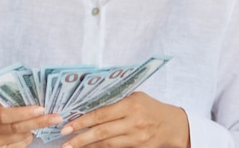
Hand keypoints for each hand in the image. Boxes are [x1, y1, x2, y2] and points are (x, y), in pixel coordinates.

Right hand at [0, 99, 62, 147]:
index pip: (3, 115)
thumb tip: (43, 97)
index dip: (23, 113)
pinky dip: (28, 137)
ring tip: (42, 121)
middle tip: (55, 118)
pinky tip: (31, 131)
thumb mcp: (2, 99)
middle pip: (15, 128)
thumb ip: (16, 99)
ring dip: (33, 130)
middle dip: (37, 122)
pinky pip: (20, 146)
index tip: (41, 109)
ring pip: (20, 137)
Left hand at [59, 92, 189, 147]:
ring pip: (107, 144)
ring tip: (73, 146)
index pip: (101, 114)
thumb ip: (114, 100)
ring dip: (88, 146)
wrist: (172, 124)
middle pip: (102, 132)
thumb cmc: (150, 106)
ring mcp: (137, 138)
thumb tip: (87, 104)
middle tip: (65, 142)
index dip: (82, 121)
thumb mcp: (134, 97)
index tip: (67, 126)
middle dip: (81, 138)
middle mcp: (134, 122)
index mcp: (130, 105)